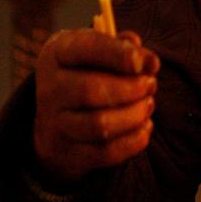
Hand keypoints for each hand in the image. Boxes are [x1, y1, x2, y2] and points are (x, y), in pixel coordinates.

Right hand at [33, 28, 160, 182]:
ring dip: (135, 116)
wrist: (58, 115)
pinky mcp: (64, 151)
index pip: (86, 48)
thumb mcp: (102, 51)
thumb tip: (148, 61)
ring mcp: (53, 122)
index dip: (120, 55)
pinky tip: (144, 127)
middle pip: (91, 90)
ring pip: (100, 125)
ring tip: (148, 105)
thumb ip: (126, 48)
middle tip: (151, 85)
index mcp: (58, 52)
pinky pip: (104, 152)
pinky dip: (133, 141)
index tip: (150, 63)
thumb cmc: (90, 72)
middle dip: (133, 89)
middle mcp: (49, 87)